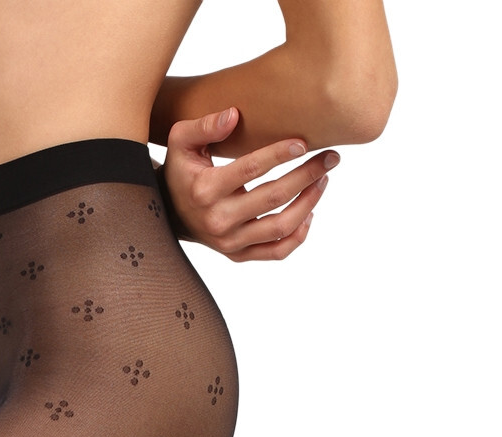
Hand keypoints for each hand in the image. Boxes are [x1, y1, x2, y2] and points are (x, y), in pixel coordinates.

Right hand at [157, 106, 340, 261]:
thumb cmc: (181, 172)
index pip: (250, 170)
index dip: (279, 155)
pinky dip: (298, 235)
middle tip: (330, 158)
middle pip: (273, 198)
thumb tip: (235, 114)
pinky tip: (309, 212)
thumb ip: (204, 125)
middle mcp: (218, 221)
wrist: (171, 214)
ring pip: (280, 227)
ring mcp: (230, 242)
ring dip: (309, 202)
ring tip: (323, 180)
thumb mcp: (180, 143)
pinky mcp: (238, 255)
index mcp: (205, 190)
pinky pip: (276, 252)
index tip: (304, 143)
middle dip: (306, 175)